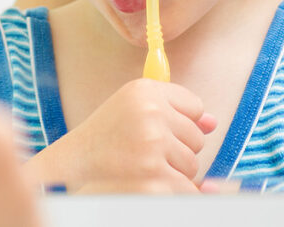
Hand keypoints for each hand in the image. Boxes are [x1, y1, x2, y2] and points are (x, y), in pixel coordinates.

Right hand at [28, 78, 215, 192]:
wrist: (72, 168)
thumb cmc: (105, 139)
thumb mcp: (133, 110)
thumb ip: (174, 111)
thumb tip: (212, 123)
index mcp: (144, 90)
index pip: (194, 107)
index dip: (179, 123)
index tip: (155, 129)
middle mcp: (150, 114)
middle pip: (197, 138)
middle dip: (176, 150)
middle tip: (142, 151)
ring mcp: (153, 147)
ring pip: (192, 165)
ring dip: (173, 172)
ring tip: (141, 166)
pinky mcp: (155, 179)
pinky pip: (186, 189)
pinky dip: (172, 192)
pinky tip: (146, 184)